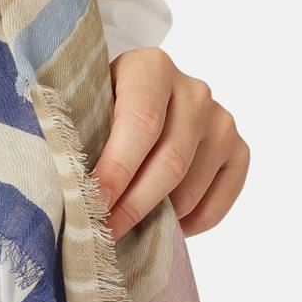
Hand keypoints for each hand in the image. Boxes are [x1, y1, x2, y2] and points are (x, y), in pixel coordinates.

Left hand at [90, 49, 249, 240]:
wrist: (139, 91)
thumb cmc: (103, 103)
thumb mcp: (85, 102)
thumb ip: (76, 132)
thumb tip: (64, 186)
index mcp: (152, 68)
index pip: (140, 122)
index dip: (117, 168)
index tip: (93, 203)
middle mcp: (195, 92)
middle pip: (170, 161)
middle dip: (133, 205)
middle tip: (103, 233)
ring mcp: (221, 122)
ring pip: (190, 189)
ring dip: (156, 218)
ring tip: (122, 230)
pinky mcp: (237, 150)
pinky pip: (217, 203)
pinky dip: (188, 225)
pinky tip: (160, 227)